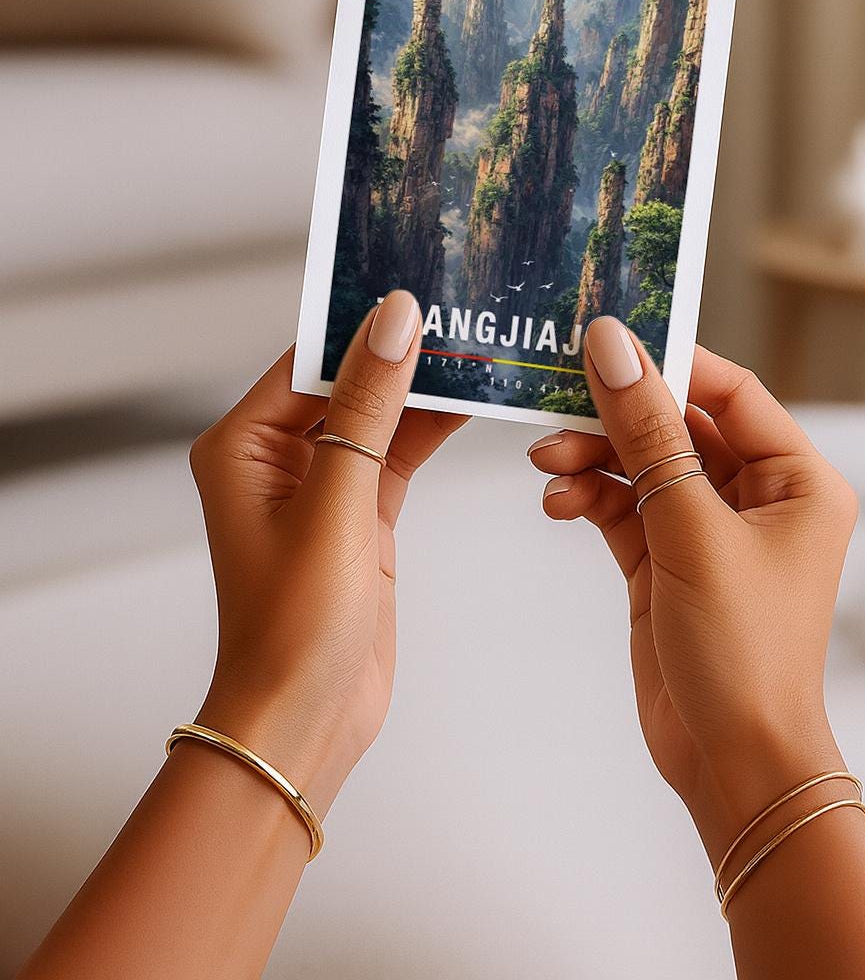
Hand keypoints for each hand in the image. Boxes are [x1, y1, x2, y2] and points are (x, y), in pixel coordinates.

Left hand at [189, 290, 465, 811]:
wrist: (304, 721)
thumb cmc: (291, 627)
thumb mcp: (335, 503)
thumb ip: (367, 409)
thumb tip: (394, 322)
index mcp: (242, 444)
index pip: (308, 357)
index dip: (362, 321)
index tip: (418, 284)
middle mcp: (276, 456)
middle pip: (347, 378)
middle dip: (401, 347)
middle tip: (462, 307)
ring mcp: (322, 485)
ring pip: (379, 413)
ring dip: (424, 385)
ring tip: (480, 342)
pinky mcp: (361, 513)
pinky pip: (399, 452)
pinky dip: (433, 427)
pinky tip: (474, 398)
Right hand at [527, 317, 857, 861]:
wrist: (731, 763)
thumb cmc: (742, 650)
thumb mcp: (692, 528)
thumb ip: (648, 433)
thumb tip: (612, 345)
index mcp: (797, 479)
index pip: (729, 390)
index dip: (667, 361)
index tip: (602, 340)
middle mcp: (758, 496)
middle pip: (676, 424)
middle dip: (614, 416)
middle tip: (552, 402)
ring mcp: (708, 530)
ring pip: (641, 464)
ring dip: (591, 457)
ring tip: (544, 463)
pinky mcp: (666, 561)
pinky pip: (622, 506)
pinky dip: (587, 497)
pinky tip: (556, 502)